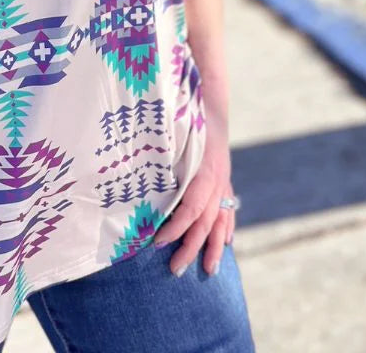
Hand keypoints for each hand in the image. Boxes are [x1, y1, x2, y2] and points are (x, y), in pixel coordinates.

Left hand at [152, 110, 235, 276]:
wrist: (210, 95)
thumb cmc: (184, 114)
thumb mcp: (170, 134)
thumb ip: (160, 159)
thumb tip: (135, 178)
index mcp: (204, 170)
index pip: (192, 208)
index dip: (176, 228)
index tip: (157, 242)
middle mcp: (218, 178)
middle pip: (207, 221)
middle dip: (191, 247)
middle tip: (175, 270)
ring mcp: (224, 177)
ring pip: (222, 219)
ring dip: (214, 246)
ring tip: (208, 270)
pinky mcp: (225, 175)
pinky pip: (229, 207)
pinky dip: (227, 226)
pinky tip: (226, 242)